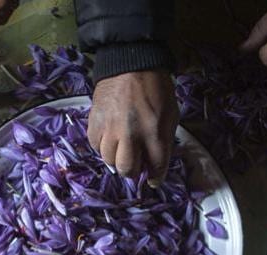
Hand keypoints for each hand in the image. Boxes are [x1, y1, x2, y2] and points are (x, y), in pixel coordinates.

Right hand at [88, 70, 178, 185]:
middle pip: (127, 169)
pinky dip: (102, 146)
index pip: (156, 166)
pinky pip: (95, 145)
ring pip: (109, 160)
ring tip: (122, 150)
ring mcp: (109, 128)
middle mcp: (130, 134)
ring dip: (117, 159)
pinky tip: (110, 139)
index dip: (156, 177)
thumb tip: (154, 161)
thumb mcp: (171, 114)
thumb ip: (164, 140)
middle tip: (135, 166)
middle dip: (132, 172)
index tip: (153, 180)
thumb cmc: (155, 88)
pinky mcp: (94, 121)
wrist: (130, 63)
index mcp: (154, 132)